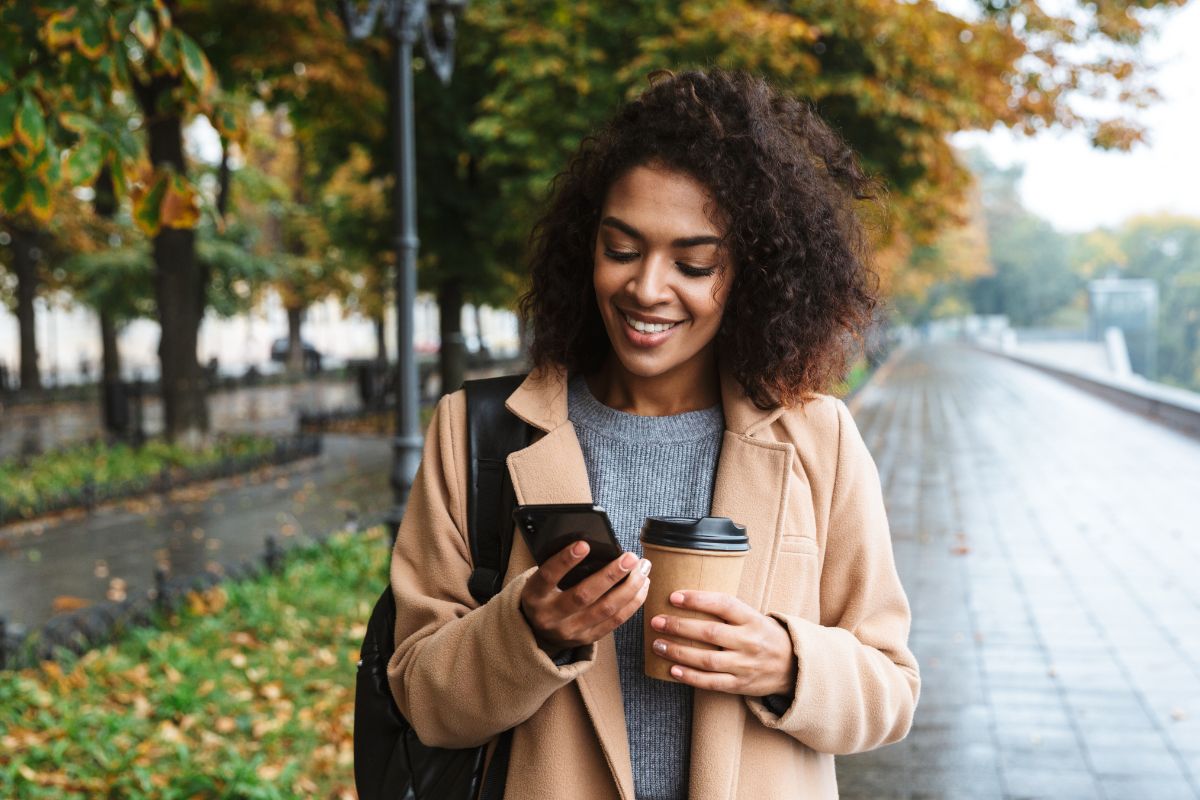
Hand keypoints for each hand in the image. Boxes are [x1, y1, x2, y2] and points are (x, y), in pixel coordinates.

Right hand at [520, 541, 651, 651]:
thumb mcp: (540, 581)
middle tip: (630, 557)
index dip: (565, 561)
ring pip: (605, 609)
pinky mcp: (587, 639)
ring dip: (629, 588)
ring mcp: (570, 631)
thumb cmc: (543, 595)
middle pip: (584, 595)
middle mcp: (550, 616)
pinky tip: (642, 586)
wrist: (536, 632)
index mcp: (534, 596)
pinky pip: (615, 621)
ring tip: (642, 569)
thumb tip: (594, 546)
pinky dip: (632, 602)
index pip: (548, 576)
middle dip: (611, 574)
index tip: (584, 544)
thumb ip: (559, 568)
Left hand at [649, 590, 795, 696]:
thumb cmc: (764, 635)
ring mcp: (745, 665)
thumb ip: (728, 611)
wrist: (793, 667)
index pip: (724, 604)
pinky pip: (712, 683)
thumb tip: (686, 597)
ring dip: (679, 653)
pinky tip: (673, 670)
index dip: (698, 600)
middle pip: (710, 633)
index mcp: (753, 619)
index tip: (674, 596)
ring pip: (707, 660)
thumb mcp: (754, 617)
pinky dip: (690, 677)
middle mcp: (750, 641)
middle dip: (679, 627)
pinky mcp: (741, 685)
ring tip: (658, 645)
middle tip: (656, 621)